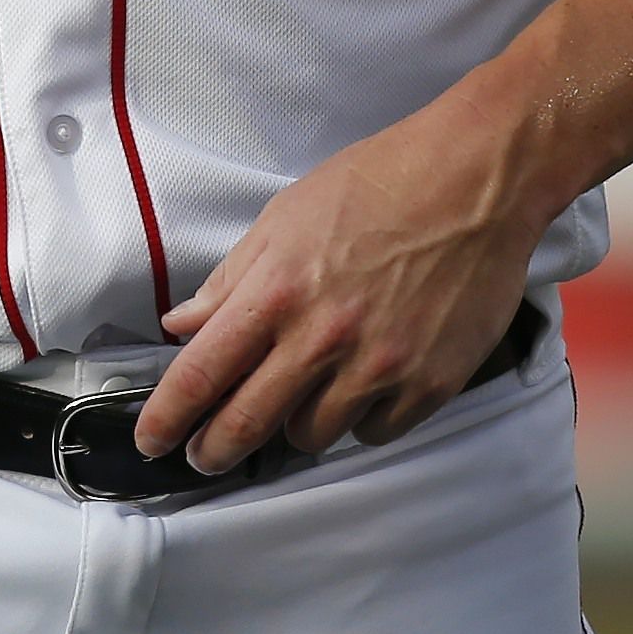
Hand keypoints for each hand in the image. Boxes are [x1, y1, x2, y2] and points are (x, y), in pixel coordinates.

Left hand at [130, 86, 557, 471]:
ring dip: (298, 422)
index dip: (168, 417)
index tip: (153, 440)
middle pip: (247, 423)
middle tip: (207, 455)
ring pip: (312, 434)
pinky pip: (375, 431)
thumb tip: (182, 326)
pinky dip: (362, 418)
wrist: (479, 178)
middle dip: (215, 449)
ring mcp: (381, 364)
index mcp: (279, 291)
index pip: (201, 373)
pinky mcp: (432, 382)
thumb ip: (232, 278)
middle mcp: (325, 336)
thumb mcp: (288, 215)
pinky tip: (366, 386)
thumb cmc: (381, 183)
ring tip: (309, 392)